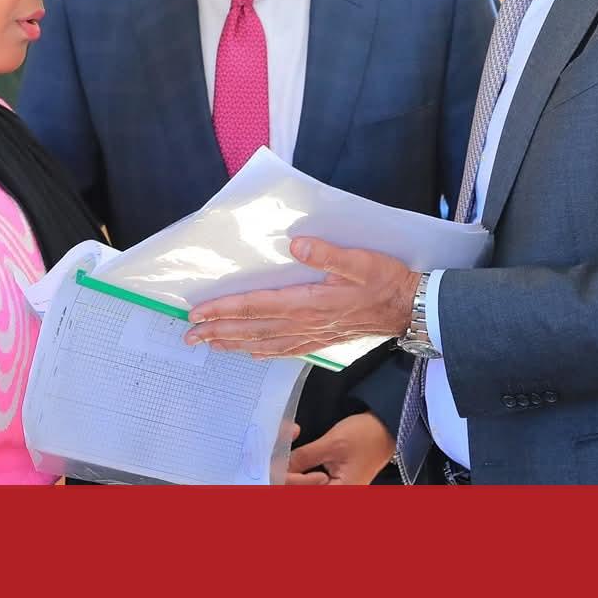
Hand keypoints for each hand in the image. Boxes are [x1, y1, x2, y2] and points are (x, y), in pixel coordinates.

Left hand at [185, 238, 416, 356]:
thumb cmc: (386, 282)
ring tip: (208, 345)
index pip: (256, 306)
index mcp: (309, 302)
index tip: (197, 313)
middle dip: (217, 332)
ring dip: (232, 344)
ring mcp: (311, 335)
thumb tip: (297, 244)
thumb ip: (329, 254)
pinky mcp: (320, 340)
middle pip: (252, 328)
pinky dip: (260, 352)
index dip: (224, 309)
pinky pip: (282, 350)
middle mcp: (304, 323)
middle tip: (188, 336)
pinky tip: (249, 353)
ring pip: (263, 342)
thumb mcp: (362, 261)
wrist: (409, 309)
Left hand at [285, 414, 394, 485]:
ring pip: (302, 488)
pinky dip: (298, 470)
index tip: (279, 460)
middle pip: (300, 495)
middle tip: (278, 455)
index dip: (288, 480)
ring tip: (284, 452)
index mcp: (341, 494)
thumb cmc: (366, 435)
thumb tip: (279, 466)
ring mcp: (334, 491)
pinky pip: (308, 482)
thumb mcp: (332, 444)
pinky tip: (292, 457)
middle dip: (287, 475)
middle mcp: (337, 497)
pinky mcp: (331, 483)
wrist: (386, 427)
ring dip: (291, 472)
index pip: (303, 496)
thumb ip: (304, 458)